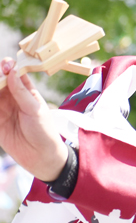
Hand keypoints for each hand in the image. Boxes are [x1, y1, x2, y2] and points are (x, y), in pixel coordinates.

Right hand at [0, 58, 67, 180]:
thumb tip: (12, 72)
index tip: (6, 65)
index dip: (8, 67)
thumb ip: (22, 92)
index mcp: (26, 92)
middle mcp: (12, 98)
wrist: (41, 156)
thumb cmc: (44, 131)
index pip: (14, 74)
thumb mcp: (35, 110)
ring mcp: (2, 109)